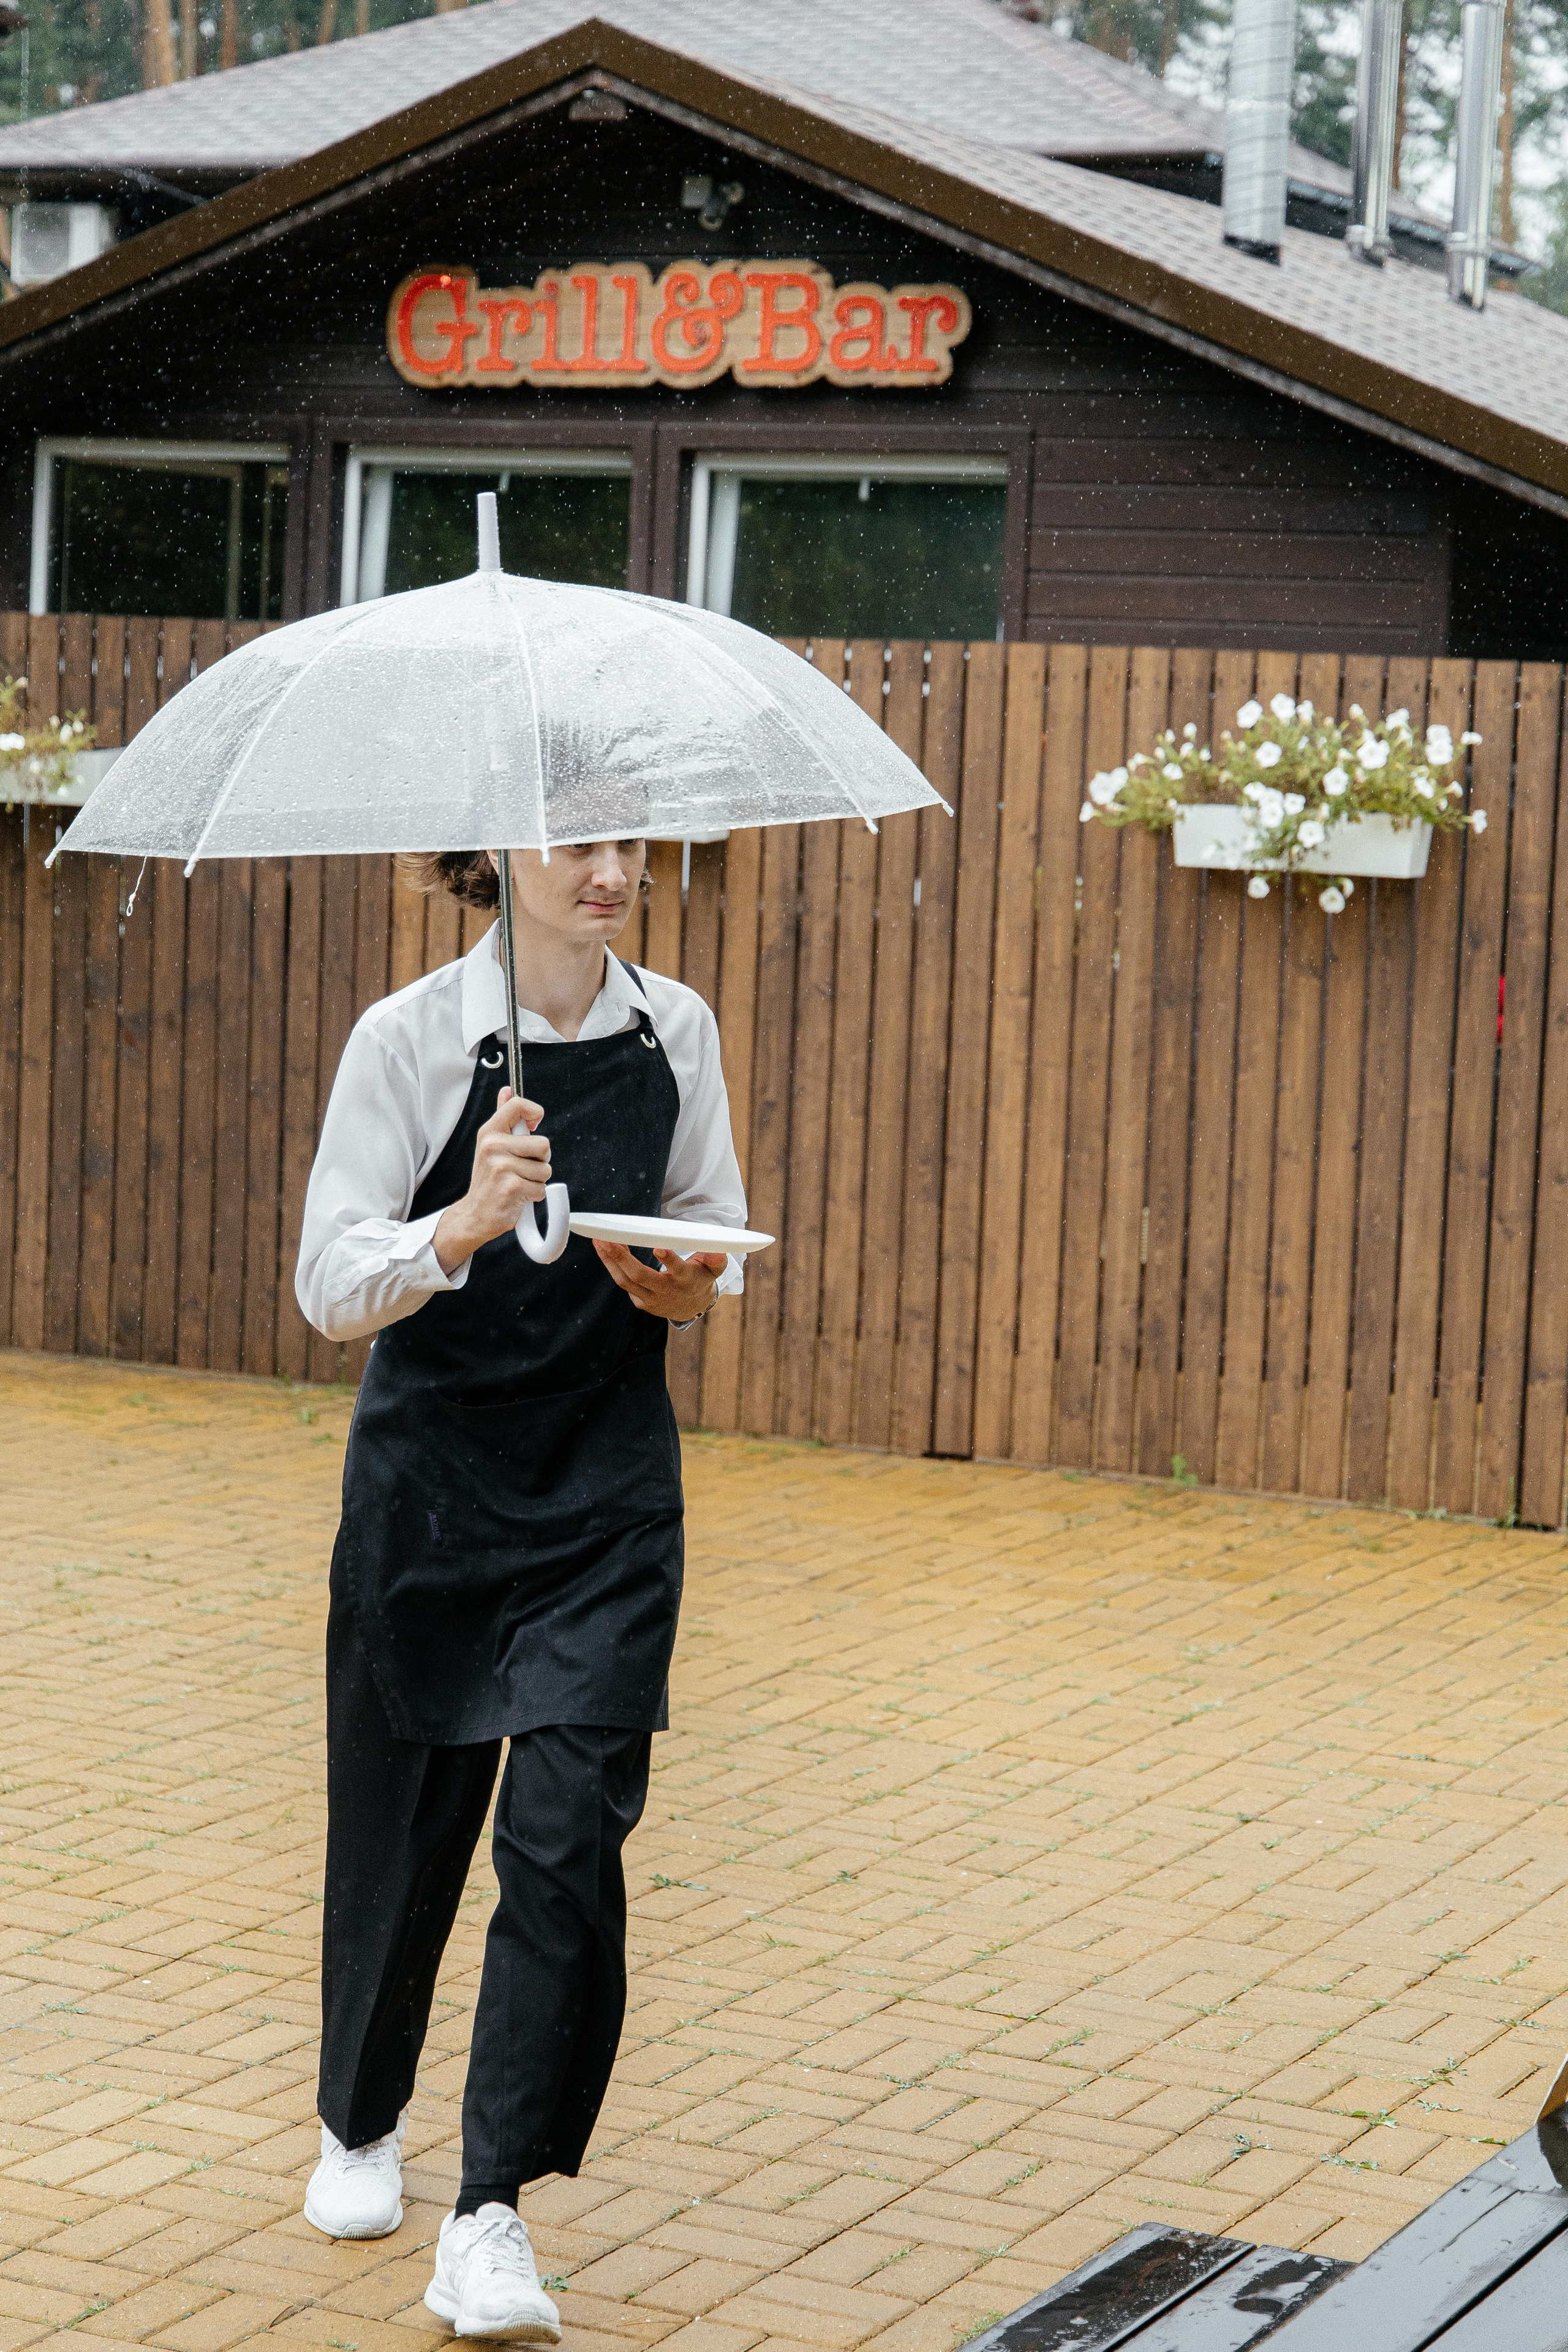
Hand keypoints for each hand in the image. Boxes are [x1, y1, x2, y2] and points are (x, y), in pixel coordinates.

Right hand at [434, 1087, 549, 1271]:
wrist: (475, 1213)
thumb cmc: (488, 1179)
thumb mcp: (490, 1144)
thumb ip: (503, 1116)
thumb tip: (507, 1090)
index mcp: (489, 1132)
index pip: (518, 1105)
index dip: (535, 1112)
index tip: (534, 1125)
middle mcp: (493, 1146)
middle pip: (544, 1144)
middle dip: (540, 1160)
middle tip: (521, 1167)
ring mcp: (502, 1166)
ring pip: (545, 1169)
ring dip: (537, 1180)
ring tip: (518, 1182)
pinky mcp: (512, 1187)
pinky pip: (541, 1188)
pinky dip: (534, 1195)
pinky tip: (517, 1195)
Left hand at [593, 1243, 725, 1321]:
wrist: (690, 1308)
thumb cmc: (699, 1279)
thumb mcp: (713, 1270)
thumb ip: (716, 1259)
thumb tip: (717, 1251)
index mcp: (686, 1280)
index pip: (678, 1271)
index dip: (669, 1260)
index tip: (659, 1248)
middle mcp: (666, 1292)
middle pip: (640, 1276)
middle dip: (622, 1257)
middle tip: (607, 1239)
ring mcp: (651, 1300)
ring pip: (625, 1281)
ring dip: (610, 1260)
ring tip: (598, 1241)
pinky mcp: (641, 1302)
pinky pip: (623, 1283)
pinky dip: (612, 1266)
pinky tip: (605, 1250)